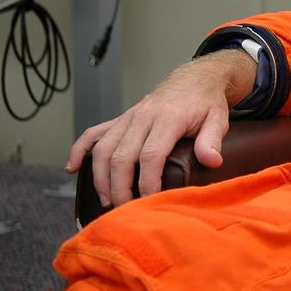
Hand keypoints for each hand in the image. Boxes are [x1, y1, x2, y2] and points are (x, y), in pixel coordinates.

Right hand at [64, 49, 257, 207]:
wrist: (195, 80)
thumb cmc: (206, 103)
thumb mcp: (218, 119)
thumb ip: (213, 140)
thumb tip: (212, 162)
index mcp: (167, 118)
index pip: (151, 154)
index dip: (147, 181)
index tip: (148, 202)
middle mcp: (142, 116)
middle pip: (122, 156)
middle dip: (120, 187)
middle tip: (125, 211)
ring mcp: (128, 117)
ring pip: (103, 149)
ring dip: (100, 178)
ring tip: (108, 201)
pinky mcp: (121, 119)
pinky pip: (94, 133)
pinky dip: (79, 150)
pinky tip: (72, 169)